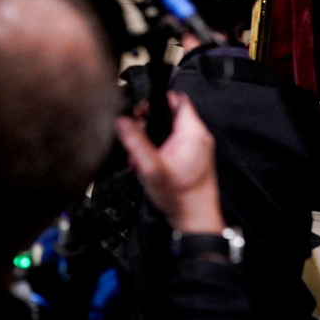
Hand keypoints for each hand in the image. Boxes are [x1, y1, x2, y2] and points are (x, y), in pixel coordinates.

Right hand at [116, 92, 224, 234]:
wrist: (194, 220)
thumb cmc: (180, 196)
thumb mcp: (151, 167)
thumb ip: (135, 141)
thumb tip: (122, 121)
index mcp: (192, 133)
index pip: (177, 99)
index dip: (157, 100)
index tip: (141, 110)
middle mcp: (197, 137)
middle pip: (169, 114)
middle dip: (148, 123)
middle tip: (135, 135)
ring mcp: (195, 148)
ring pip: (168, 130)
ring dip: (150, 138)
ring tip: (139, 153)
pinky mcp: (191, 158)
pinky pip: (171, 143)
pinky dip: (157, 149)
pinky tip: (146, 162)